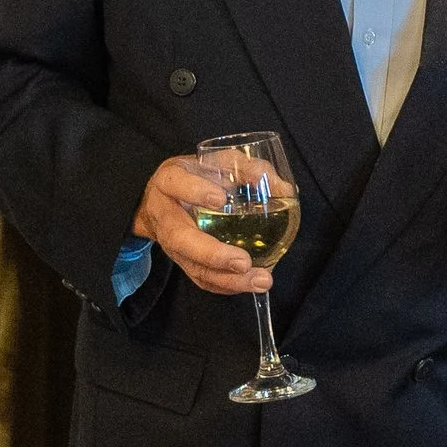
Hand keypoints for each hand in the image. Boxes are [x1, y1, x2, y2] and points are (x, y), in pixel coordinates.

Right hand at [136, 156, 272, 295]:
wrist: (164, 198)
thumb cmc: (198, 176)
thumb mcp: (218, 161)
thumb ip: (249, 168)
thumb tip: (282, 187)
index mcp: (170, 181)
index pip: (176, 183)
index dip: (195, 191)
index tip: (220, 199)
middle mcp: (166, 215)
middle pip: (180, 238)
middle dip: (212, 253)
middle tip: (243, 262)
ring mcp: (171, 242)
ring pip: (193, 266)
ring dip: (227, 278)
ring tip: (260, 280)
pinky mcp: (182, 261)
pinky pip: (201, 278)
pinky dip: (226, 285)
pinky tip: (249, 285)